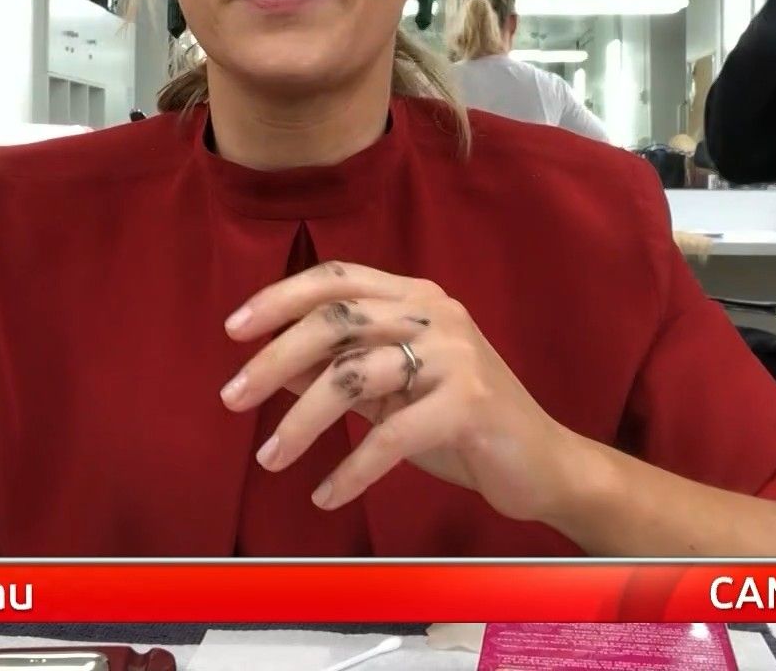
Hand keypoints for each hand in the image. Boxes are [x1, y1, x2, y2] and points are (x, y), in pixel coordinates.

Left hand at [220, 261, 582, 522]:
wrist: (543, 463)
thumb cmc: (460, 426)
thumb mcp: (391, 393)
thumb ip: (339, 372)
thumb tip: (271, 369)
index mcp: (416, 299)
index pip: (337, 280)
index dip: (280, 298)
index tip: (234, 329)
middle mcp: (435, 314)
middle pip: (335, 321)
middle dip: (274, 359)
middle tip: (232, 397)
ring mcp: (454, 354)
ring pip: (354, 377)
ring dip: (301, 423)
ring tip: (271, 458)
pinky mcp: (468, 402)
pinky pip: (391, 435)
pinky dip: (351, 470)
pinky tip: (326, 496)